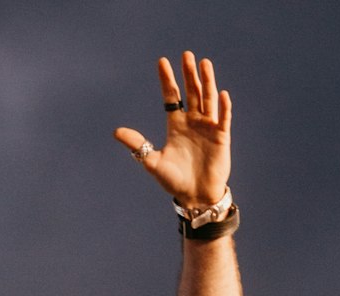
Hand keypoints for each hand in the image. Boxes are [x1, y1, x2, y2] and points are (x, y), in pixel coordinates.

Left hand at [114, 52, 231, 207]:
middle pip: (191, 92)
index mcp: (176, 125)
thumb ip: (137, 145)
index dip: (167, 80)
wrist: (195, 197)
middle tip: (186, 55)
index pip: (171, 97)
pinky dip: (223, 107)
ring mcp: (208, 128)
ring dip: (206, 82)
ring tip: (203, 63)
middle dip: (188, 75)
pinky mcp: (221, 137)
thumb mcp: (152, 162)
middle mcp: (192, 122)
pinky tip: (221, 94)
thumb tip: (116, 132)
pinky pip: (223, 119)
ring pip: (207, 99)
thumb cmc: (174, 181)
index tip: (162, 62)